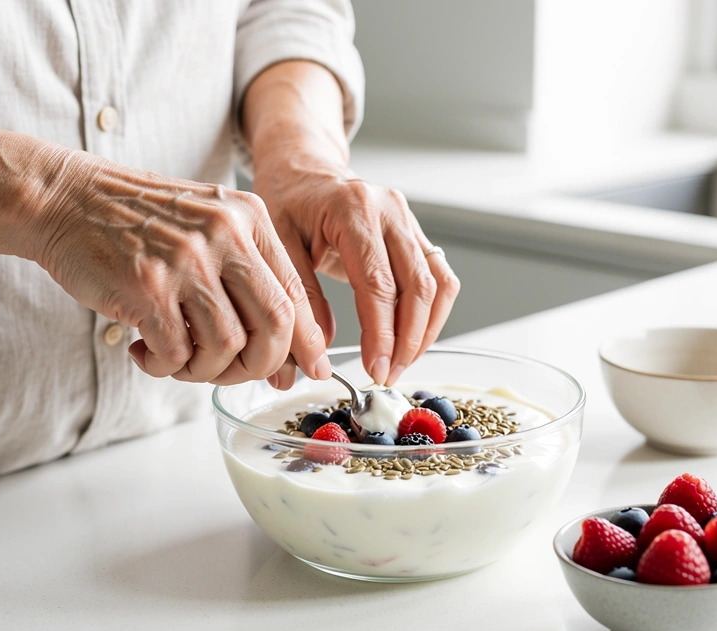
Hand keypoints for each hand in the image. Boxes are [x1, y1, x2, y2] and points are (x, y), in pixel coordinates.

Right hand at [27, 151, 329, 384]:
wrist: (64, 198)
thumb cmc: (136, 222)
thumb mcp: (207, 224)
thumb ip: (246, 271)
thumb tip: (286, 345)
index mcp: (248, 217)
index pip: (296, 293)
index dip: (306, 342)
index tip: (311, 370)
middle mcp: (224, 233)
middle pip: (274, 325)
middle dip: (259, 365)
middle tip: (230, 373)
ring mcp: (186, 259)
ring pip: (227, 346)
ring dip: (204, 371)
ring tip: (177, 360)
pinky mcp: (147, 286)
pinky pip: (179, 353)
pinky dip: (165, 367)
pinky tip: (145, 353)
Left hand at [251, 155, 459, 387]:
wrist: (304, 171)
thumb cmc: (287, 203)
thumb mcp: (276, 247)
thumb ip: (298, 301)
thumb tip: (315, 356)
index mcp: (353, 209)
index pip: (379, 283)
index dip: (382, 333)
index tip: (376, 367)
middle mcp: (389, 210)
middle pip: (418, 286)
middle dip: (407, 340)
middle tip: (388, 374)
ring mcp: (409, 219)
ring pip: (438, 284)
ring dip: (425, 330)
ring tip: (402, 363)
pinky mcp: (417, 232)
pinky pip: (439, 277)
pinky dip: (432, 313)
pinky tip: (412, 338)